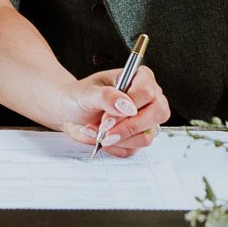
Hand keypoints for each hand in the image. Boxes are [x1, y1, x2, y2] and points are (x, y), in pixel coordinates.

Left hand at [53, 67, 170, 156]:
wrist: (70, 113)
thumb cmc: (79, 97)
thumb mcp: (87, 93)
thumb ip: (106, 96)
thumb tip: (127, 105)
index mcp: (139, 78)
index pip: (147, 92)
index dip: (129, 107)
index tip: (107, 117)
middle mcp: (148, 98)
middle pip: (157, 114)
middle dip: (127, 127)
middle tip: (104, 129)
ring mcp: (146, 119)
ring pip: (146, 136)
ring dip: (118, 138)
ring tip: (97, 131)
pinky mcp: (138, 136)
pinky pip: (134, 148)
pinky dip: (114, 146)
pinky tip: (101, 137)